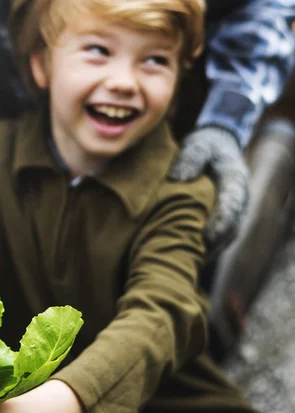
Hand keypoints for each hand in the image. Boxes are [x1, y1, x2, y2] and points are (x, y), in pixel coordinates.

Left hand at [168, 126, 248, 258]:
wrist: (218, 146)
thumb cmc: (205, 146)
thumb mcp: (198, 144)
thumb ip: (191, 157)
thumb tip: (177, 178)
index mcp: (234, 180)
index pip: (232, 204)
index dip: (221, 222)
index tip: (208, 236)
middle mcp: (239, 198)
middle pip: (232, 226)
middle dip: (215, 244)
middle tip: (195, 257)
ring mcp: (235, 211)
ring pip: (228, 236)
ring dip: (211, 251)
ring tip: (191, 263)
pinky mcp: (227, 219)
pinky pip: (221, 238)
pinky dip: (208, 250)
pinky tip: (190, 260)